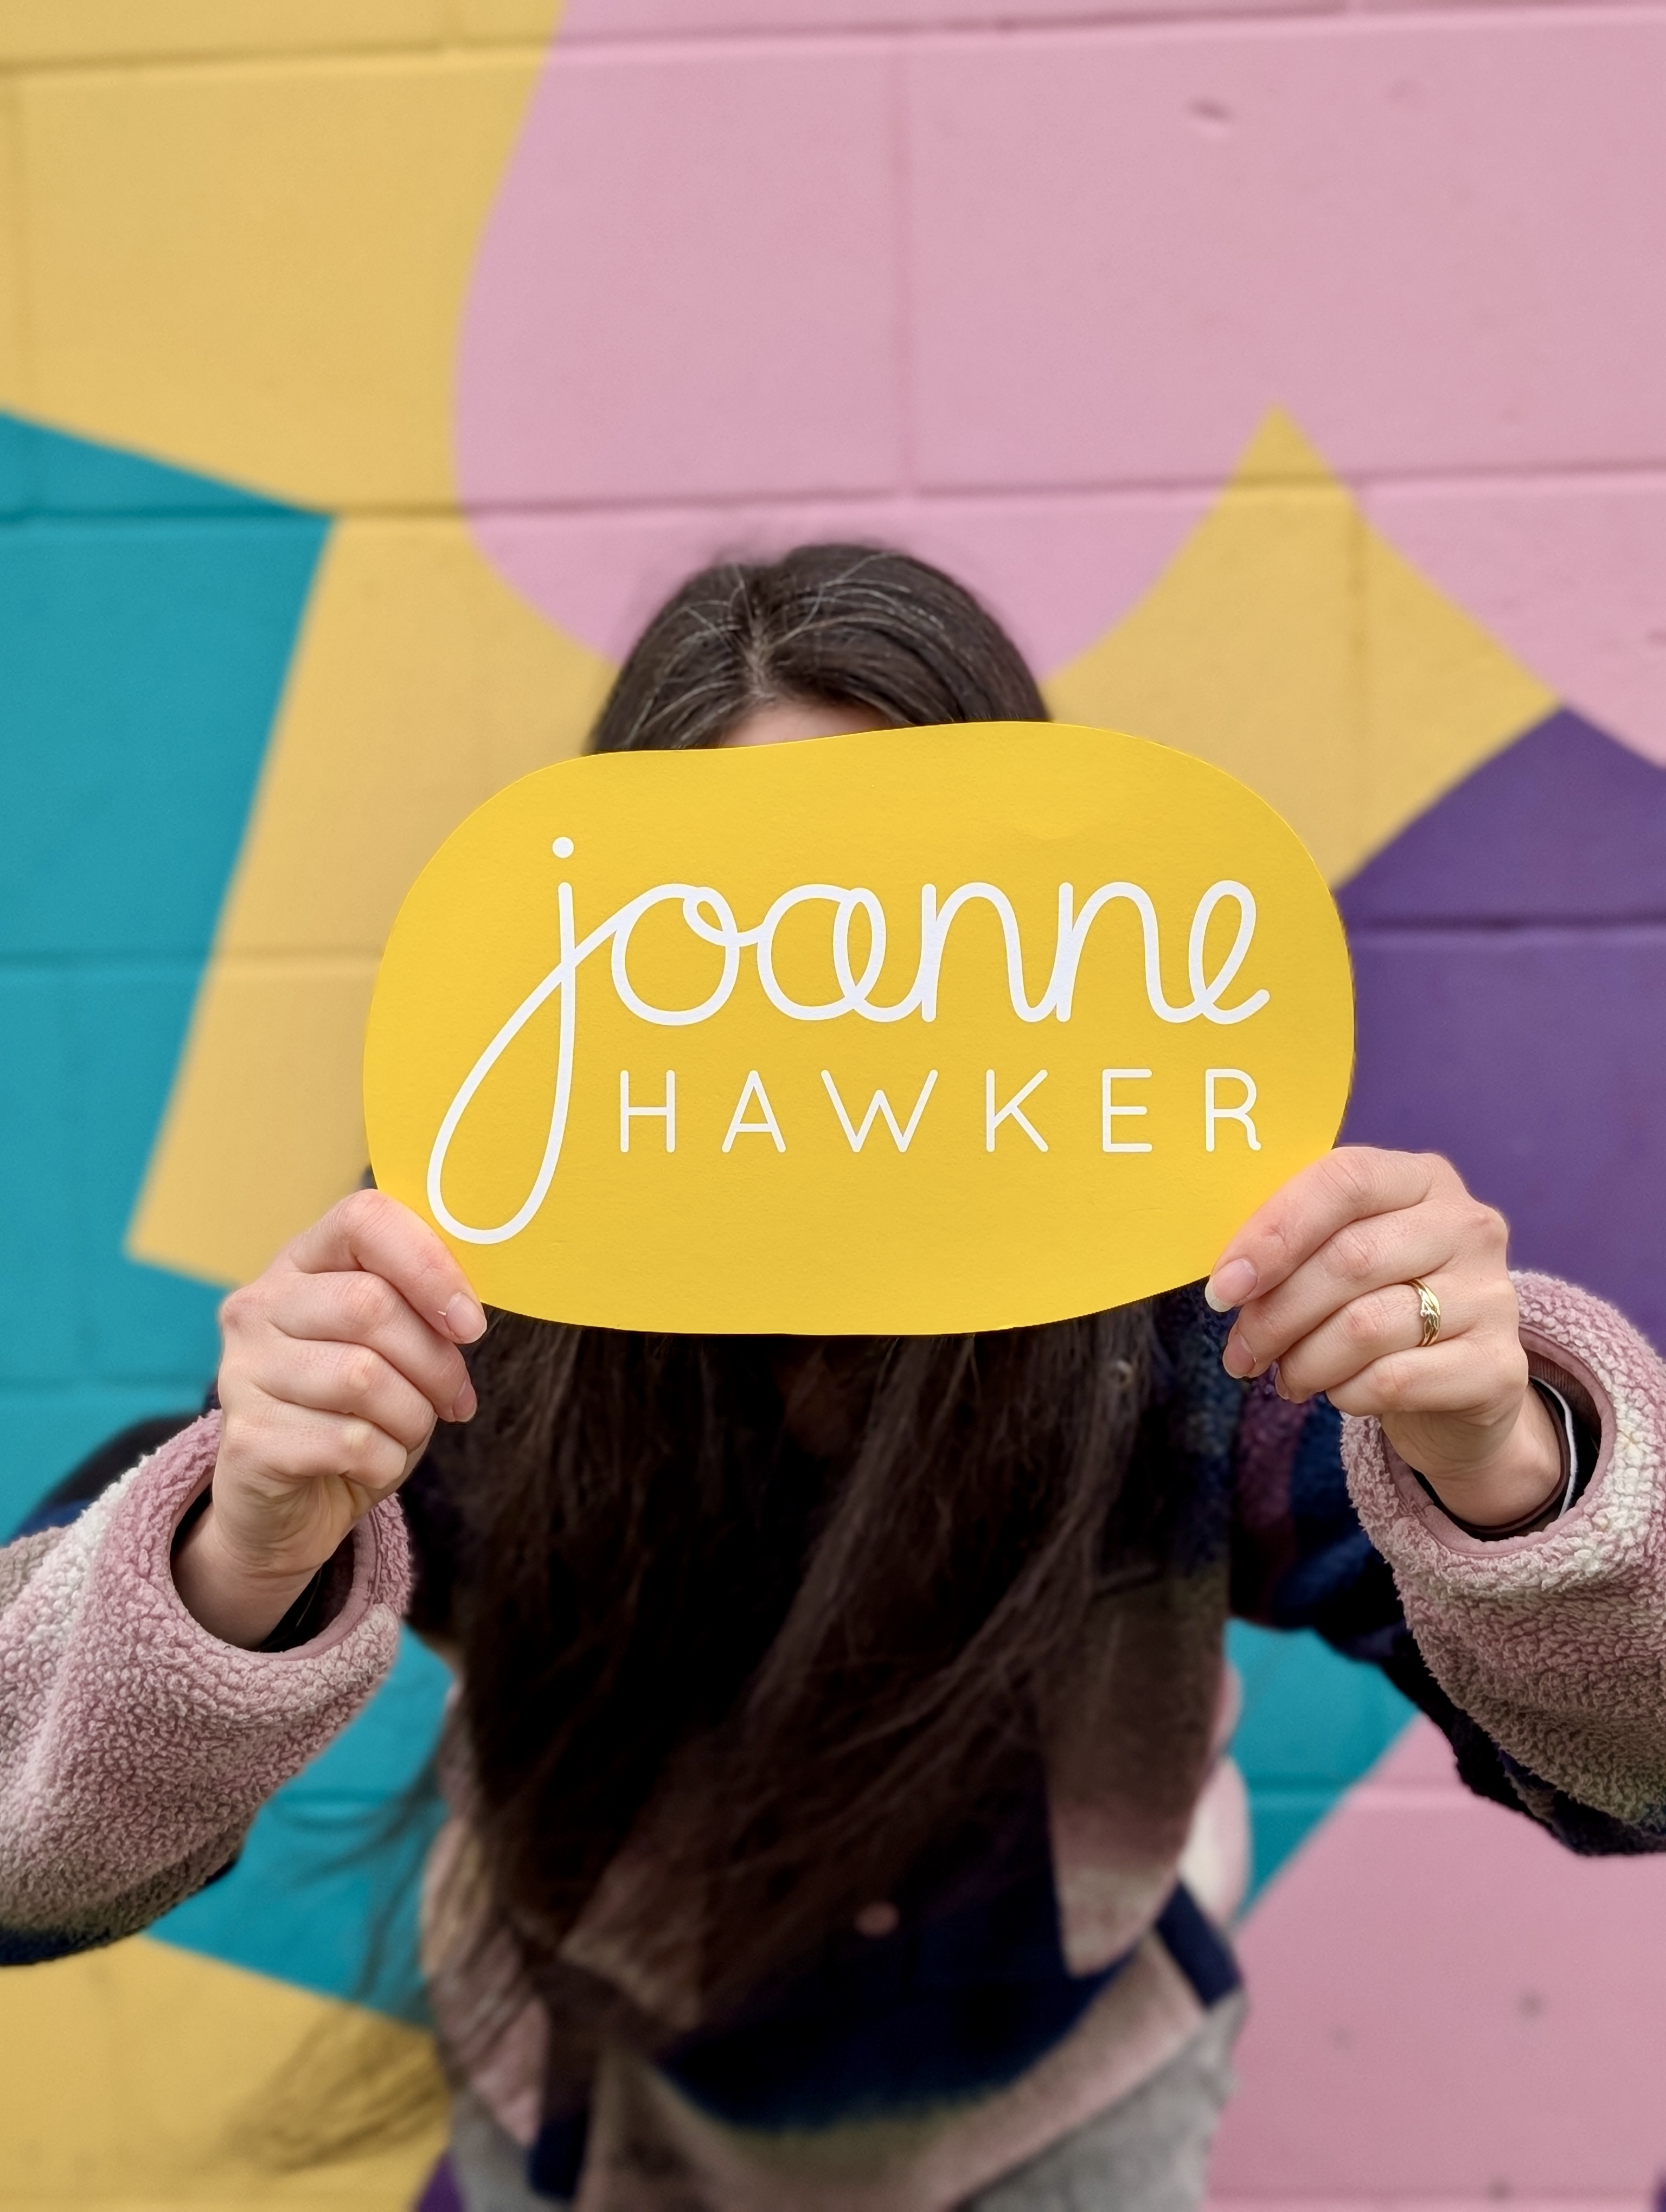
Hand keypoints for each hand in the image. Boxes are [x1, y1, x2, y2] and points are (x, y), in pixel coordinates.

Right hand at [174, 1190, 485, 1646]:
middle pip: (371, 1304)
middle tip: (454, 1397)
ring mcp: (242, 1371)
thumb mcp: (392, 1350)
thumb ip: (421, 1313)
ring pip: (363, 1377)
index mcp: (301, 1263)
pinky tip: (374, 1463)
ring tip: (409, 1431)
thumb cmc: (353, 1414)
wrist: (289, 1504)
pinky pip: (350, 1442)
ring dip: (413, 1416)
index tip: (469, 1323)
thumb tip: (466, 1317)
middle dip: (434, 1361)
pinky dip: (386, 1460)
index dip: (429, 1264)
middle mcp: (260, 1307)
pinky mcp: (246, 1440)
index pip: (364, 1220)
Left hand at [1205, 1148, 1561, 1531]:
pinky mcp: (1498, 1366)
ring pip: (1365, 1326)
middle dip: (1275, 1314)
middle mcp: (1468, 1226)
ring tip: (1286, 1377)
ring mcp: (1492, 1296)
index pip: (1343, 1181)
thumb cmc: (1381, 1305)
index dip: (1274, 1232)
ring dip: (1304, 1361)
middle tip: (1241, 1352)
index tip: (1224, 1286)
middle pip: (1349, 1259)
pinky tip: (1337, 1394)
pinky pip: (1393, 1380)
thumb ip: (1295, 1246)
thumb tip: (1227, 1278)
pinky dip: (1346, 1393)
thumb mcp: (1342, 1257)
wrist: (1460, 1388)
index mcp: (1422, 1179)